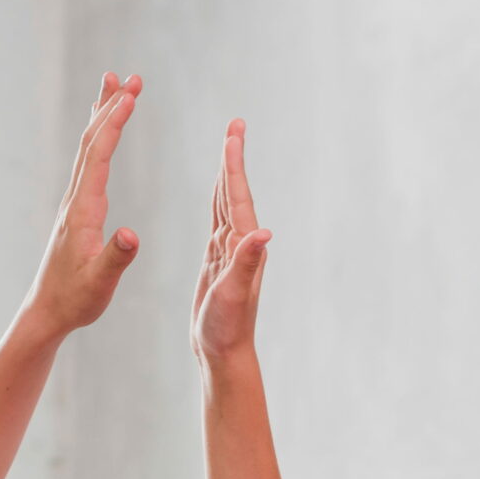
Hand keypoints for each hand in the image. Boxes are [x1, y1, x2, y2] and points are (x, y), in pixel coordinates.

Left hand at [26, 73, 141, 332]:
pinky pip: (88, 163)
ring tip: (114, 84)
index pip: (98, 157)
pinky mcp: (77, 210)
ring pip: (87, 148)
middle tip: (132, 77)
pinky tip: (104, 133)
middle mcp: (75, 200)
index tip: (131, 95)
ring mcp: (74, 203)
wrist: (48, 312)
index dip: (114, 124)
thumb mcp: (100, 282)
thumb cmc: (75, 300)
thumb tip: (131, 234)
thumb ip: (116, 258)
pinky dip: (99, 139)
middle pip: (90, 141)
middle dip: (112, 107)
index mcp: (83, 211)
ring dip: (102, 115)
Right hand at [192, 119, 270, 362]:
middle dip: (232, 158)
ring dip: (226, 175)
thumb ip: (247, 262)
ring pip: (226, 204)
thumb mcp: (234, 294)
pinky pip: (218, 222)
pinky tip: (216, 193)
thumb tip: (264, 233)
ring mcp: (230, 252)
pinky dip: (216, 202)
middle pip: (234, 192)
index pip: (238, 197)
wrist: (224, 353)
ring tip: (227, 147)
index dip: (233, 164)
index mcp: (244, 246)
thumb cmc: (227, 328)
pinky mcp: (219, 262)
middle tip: (234, 125)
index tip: (233, 132)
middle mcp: (242, 244)